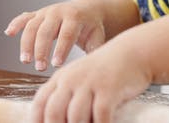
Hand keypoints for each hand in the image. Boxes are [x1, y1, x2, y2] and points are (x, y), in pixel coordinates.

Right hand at [5, 0, 110, 71]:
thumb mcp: (97, 37)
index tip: (56, 66)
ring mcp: (45, 12)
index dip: (61, 50)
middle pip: (46, 31)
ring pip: (32, 26)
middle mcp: (58, 12)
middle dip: (41, 50)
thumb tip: (89, 68)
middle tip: (40, 67)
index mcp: (75, 17)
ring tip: (25, 60)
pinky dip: (15, 24)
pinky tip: (8, 32)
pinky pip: (24, 18)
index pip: (66, 34)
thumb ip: (93, 51)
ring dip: (26, 43)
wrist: (86, 9)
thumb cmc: (92, 28)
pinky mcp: (37, 14)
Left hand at [28, 37, 150, 122]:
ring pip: (76, 116)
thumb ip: (66, 98)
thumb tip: (55, 120)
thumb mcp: (79, 80)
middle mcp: (72, 80)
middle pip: (54, 112)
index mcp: (61, 78)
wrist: (131, 53)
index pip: (40, 103)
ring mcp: (90, 83)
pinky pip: (101, 115)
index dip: (37, 121)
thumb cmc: (104, 73)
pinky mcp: (109, 88)